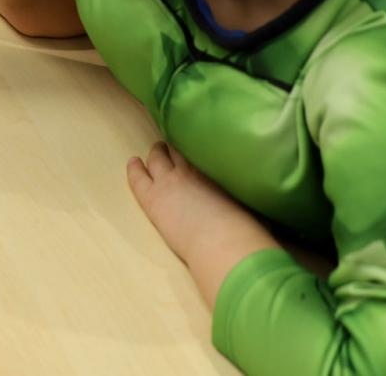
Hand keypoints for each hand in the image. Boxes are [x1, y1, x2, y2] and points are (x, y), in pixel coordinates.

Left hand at [126, 143, 277, 307]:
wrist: (222, 243)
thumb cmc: (244, 228)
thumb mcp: (248, 201)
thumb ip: (242, 188)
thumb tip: (252, 185)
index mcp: (215, 168)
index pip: (200, 149)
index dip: (196, 145)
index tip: (196, 141)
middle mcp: (191, 168)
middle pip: (178, 150)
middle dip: (175, 147)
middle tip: (173, 144)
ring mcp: (169, 180)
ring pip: (158, 159)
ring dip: (157, 154)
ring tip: (156, 150)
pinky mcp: (152, 198)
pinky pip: (138, 177)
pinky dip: (134, 168)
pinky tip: (132, 162)